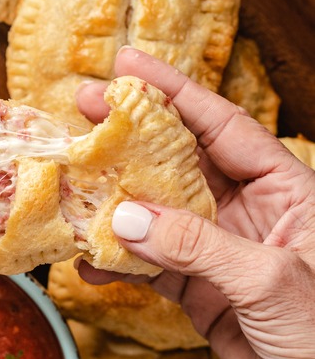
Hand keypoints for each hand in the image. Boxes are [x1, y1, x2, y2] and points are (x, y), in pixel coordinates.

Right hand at [76, 47, 314, 358]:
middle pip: (180, 162)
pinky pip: (149, 265)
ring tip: (70, 181)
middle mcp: (250, 214)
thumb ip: (195, 244)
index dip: (174, 92)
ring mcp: (219, 252)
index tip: (128, 66)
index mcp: (287, 191)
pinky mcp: (200, 292)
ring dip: (112, 200)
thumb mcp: (269, 281)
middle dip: (130, 137)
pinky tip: (88, 257)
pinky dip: (117, 260)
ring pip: (156, 213)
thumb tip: (126, 216)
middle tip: (81, 111)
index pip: (223, 126)